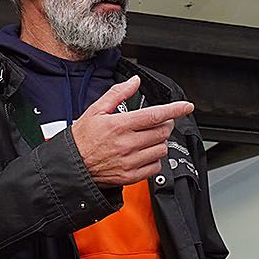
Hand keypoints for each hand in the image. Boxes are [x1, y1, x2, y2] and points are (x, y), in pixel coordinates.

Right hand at [70, 76, 194, 186]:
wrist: (71, 166)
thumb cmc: (81, 139)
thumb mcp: (96, 110)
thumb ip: (117, 94)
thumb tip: (134, 82)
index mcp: (119, 126)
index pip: (154, 115)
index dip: (174, 109)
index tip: (186, 106)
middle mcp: (126, 144)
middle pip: (162, 132)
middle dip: (165, 124)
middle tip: (158, 122)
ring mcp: (129, 162)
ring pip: (161, 149)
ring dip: (160, 141)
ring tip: (148, 138)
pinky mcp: (130, 176)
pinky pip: (155, 167)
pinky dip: (155, 159)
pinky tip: (144, 153)